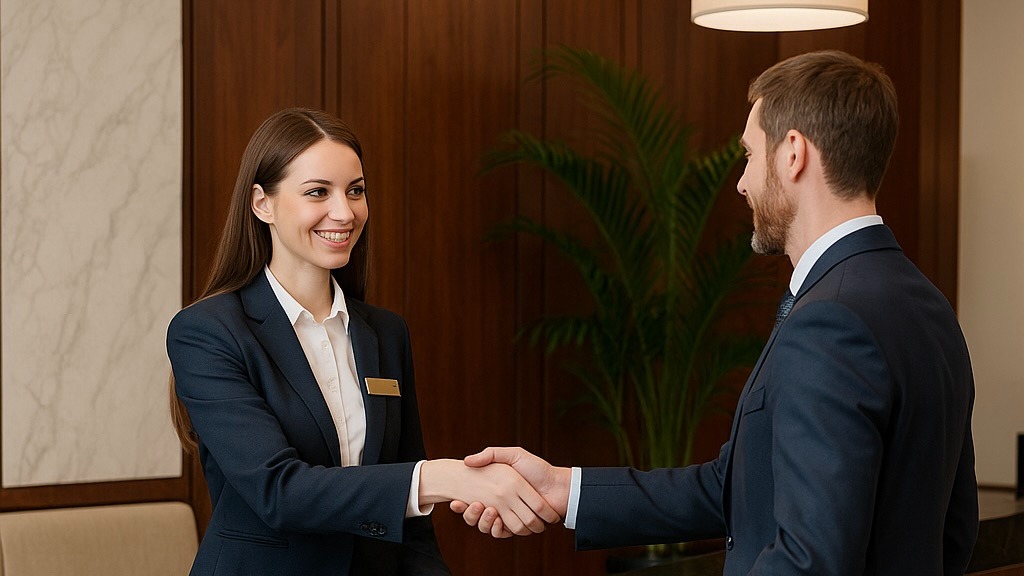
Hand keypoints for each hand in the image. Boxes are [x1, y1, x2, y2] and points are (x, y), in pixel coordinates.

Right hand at [418, 459, 559, 536]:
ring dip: (483, 521)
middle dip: (470, 515)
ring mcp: (510, 517)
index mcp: (498, 491)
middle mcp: (502, 505)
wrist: (558, 486)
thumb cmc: (538, 469)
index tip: (455, 501)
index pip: (473, 501)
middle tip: (473, 504)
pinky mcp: (518, 527)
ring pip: (487, 527)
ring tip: (486, 509)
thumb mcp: (514, 455)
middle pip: (476, 517)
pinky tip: (496, 518)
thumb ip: (492, 454)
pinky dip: (497, 529)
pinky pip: (502, 533)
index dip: (462, 505)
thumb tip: (467, 461)